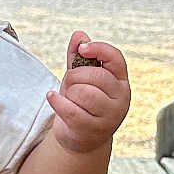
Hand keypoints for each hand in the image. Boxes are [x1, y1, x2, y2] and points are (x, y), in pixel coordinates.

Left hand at [46, 31, 131, 154]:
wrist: (81, 139)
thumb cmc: (82, 103)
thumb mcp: (80, 78)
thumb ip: (79, 57)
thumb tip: (79, 35)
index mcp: (120, 81)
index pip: (115, 58)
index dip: (98, 49)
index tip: (82, 49)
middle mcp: (121, 98)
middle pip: (95, 76)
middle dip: (74, 76)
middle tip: (70, 84)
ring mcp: (110, 116)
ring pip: (84, 93)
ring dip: (68, 93)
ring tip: (68, 97)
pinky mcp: (93, 130)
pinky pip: (71, 111)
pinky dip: (57, 101)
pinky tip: (52, 97)